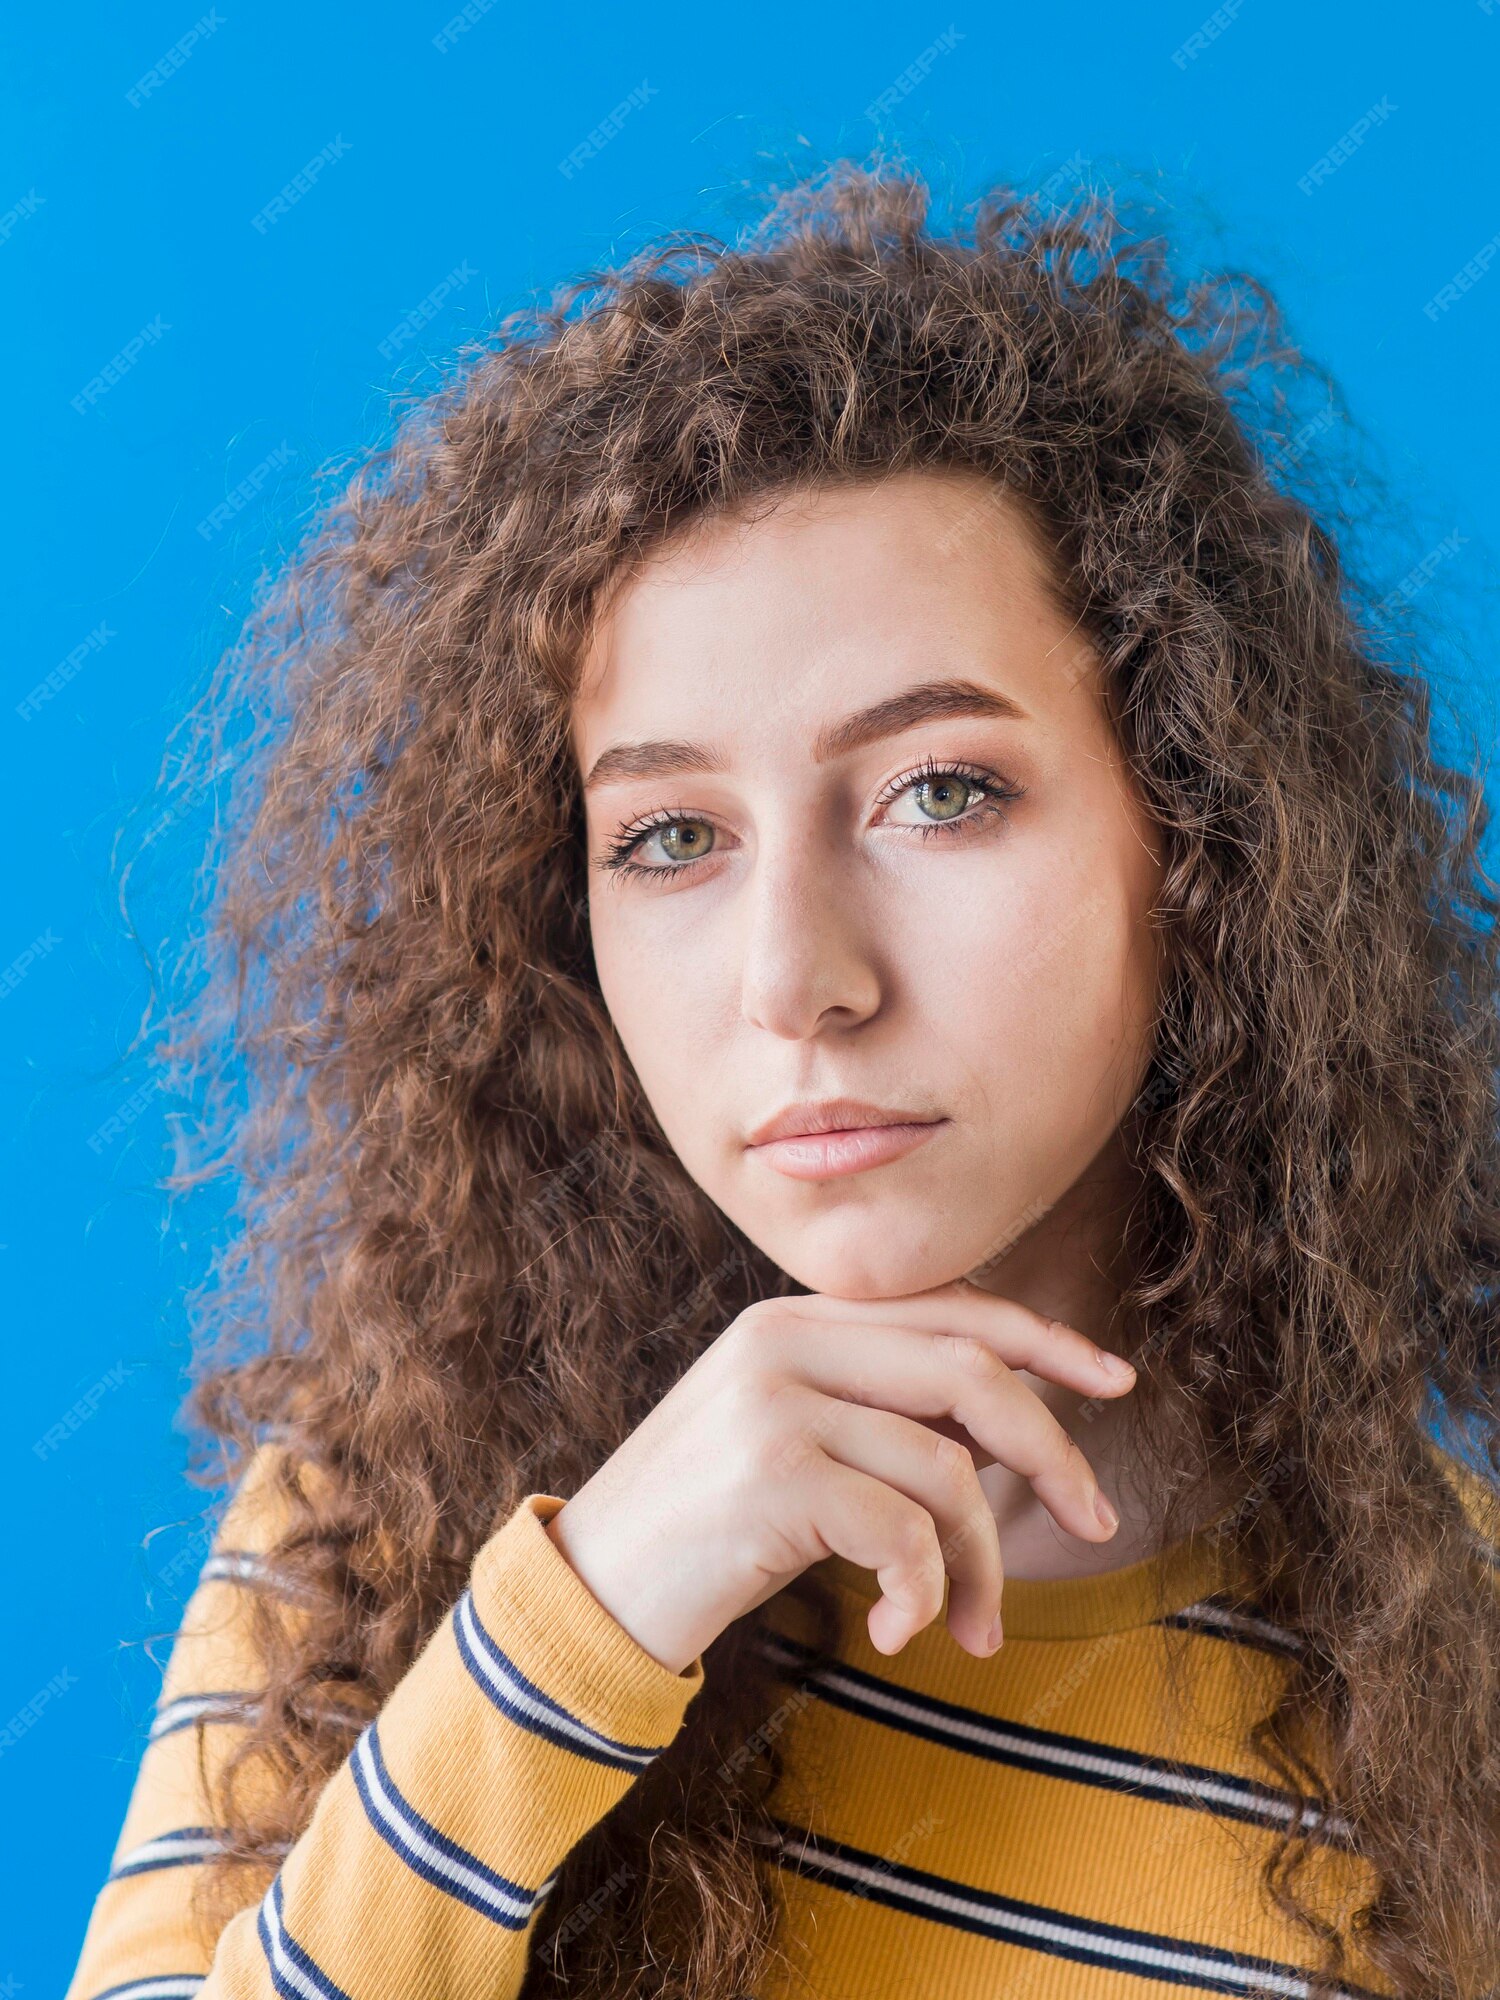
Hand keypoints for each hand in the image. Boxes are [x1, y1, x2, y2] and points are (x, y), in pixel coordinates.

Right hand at [543, 1279, 1135, 1673]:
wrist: (588, 1590)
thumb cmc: (705, 1526)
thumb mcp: (793, 1441)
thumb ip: (882, 1410)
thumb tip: (1018, 1419)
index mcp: (795, 1318)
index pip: (950, 1308)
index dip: (1044, 1340)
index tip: (1114, 1379)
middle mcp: (784, 1340)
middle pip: (970, 1374)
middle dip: (1053, 1450)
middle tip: (1097, 1522)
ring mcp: (775, 1403)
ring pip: (947, 1470)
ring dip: (982, 1565)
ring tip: (970, 1628)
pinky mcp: (773, 1476)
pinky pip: (903, 1534)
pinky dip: (924, 1594)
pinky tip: (896, 1631)